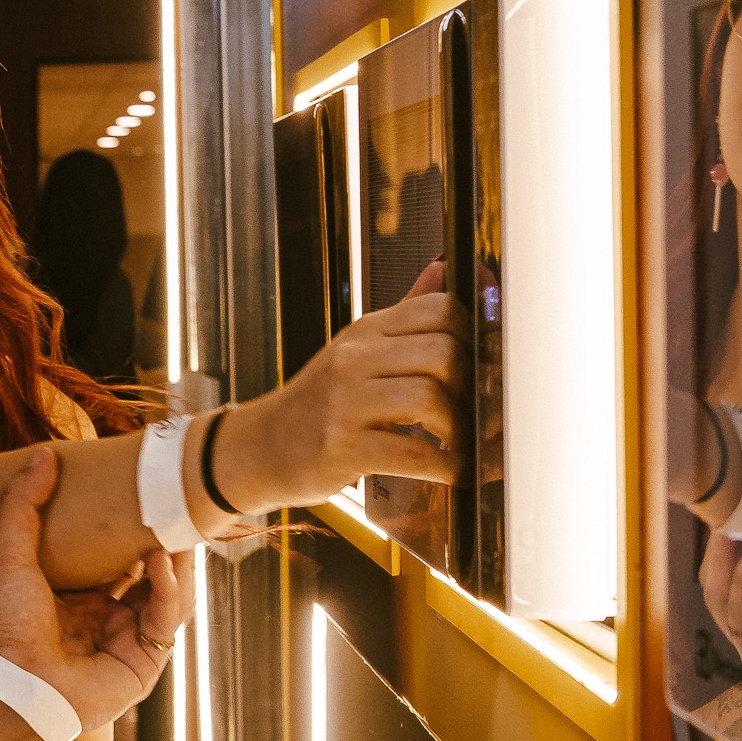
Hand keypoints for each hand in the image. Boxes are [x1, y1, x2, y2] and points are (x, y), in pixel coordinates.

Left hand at [0, 449, 185, 728]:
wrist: (15, 684)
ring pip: (167, 596)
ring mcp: (128, 643)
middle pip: (150, 576)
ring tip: (172, 528)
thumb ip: (24, 505)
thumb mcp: (10, 554)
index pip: (119, 561)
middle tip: (174, 508)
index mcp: (80, 601)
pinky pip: (166, 621)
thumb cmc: (7, 626)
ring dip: (172, 562)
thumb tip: (44, 454)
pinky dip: (168, 590)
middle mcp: (107, 621)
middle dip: (164, 543)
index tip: (145, 496)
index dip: (134, 532)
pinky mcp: (145, 664)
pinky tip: (158, 561)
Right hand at [237, 259, 466, 502]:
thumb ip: (404, 316)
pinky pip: (412, 453)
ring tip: (458, 443)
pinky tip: (449, 471)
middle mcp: (354, 358)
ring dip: (458, 428)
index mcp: (365, 331)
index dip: (474, 337)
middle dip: (471, 388)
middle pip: (443, 353)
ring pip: (429, 398)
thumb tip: (443, 269)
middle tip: (474, 412)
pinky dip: (444, 466)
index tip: (480, 367)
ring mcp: (344, 402)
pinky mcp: (341, 448)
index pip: (438, 308)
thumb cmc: (319, 403)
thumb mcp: (355, 350)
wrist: (260, 447)